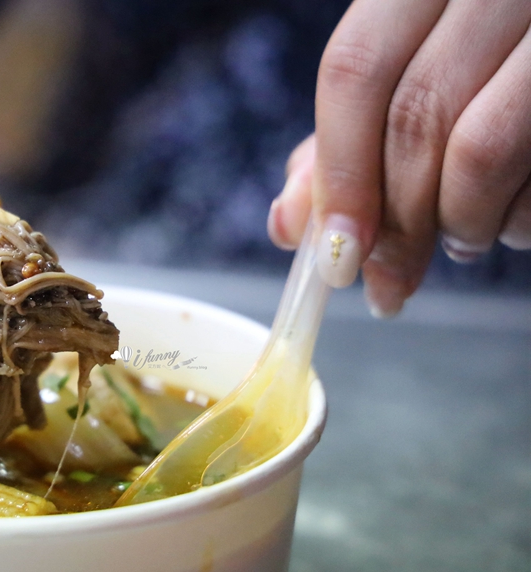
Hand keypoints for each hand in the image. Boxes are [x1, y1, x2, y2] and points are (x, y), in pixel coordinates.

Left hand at [268, 0, 530, 316]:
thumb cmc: (483, 61)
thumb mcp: (405, 76)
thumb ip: (344, 139)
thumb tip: (288, 225)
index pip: (354, 69)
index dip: (339, 174)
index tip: (333, 257)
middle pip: (414, 119)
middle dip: (394, 226)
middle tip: (386, 286)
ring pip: (481, 151)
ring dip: (460, 225)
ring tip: (462, 241)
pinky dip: (517, 221)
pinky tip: (510, 219)